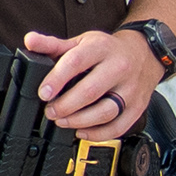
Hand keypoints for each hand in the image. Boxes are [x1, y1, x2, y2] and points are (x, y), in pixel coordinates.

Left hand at [22, 29, 160, 137]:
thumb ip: (54, 44)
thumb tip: (31, 41)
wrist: (145, 54)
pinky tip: (82, 131)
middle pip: (91, 91)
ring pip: (106, 112)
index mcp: (101, 48)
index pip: (76, 62)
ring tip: (63, 121)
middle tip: (50, 111)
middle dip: (65, 105)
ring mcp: (131, 89)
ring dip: (80, 121)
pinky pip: (119, 126)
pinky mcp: (138, 106)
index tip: (43, 93)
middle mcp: (119, 68)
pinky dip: (98, 133)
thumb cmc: (109, 50)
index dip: (57, 79)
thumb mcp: (82, 42)